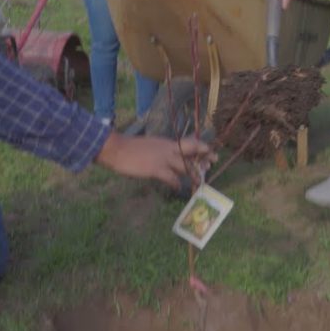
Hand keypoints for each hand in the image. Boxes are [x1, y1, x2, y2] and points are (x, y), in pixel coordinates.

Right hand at [95, 133, 216, 189]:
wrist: (117, 149)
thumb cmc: (130, 148)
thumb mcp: (150, 145)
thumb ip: (161, 150)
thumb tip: (169, 157)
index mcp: (166, 142)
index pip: (188, 142)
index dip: (201, 146)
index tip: (209, 150)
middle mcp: (168, 148)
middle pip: (192, 149)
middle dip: (204, 156)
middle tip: (213, 162)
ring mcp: (163, 158)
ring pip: (185, 166)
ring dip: (194, 175)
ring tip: (199, 182)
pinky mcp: (156, 169)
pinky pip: (172, 178)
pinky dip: (177, 184)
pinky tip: (178, 188)